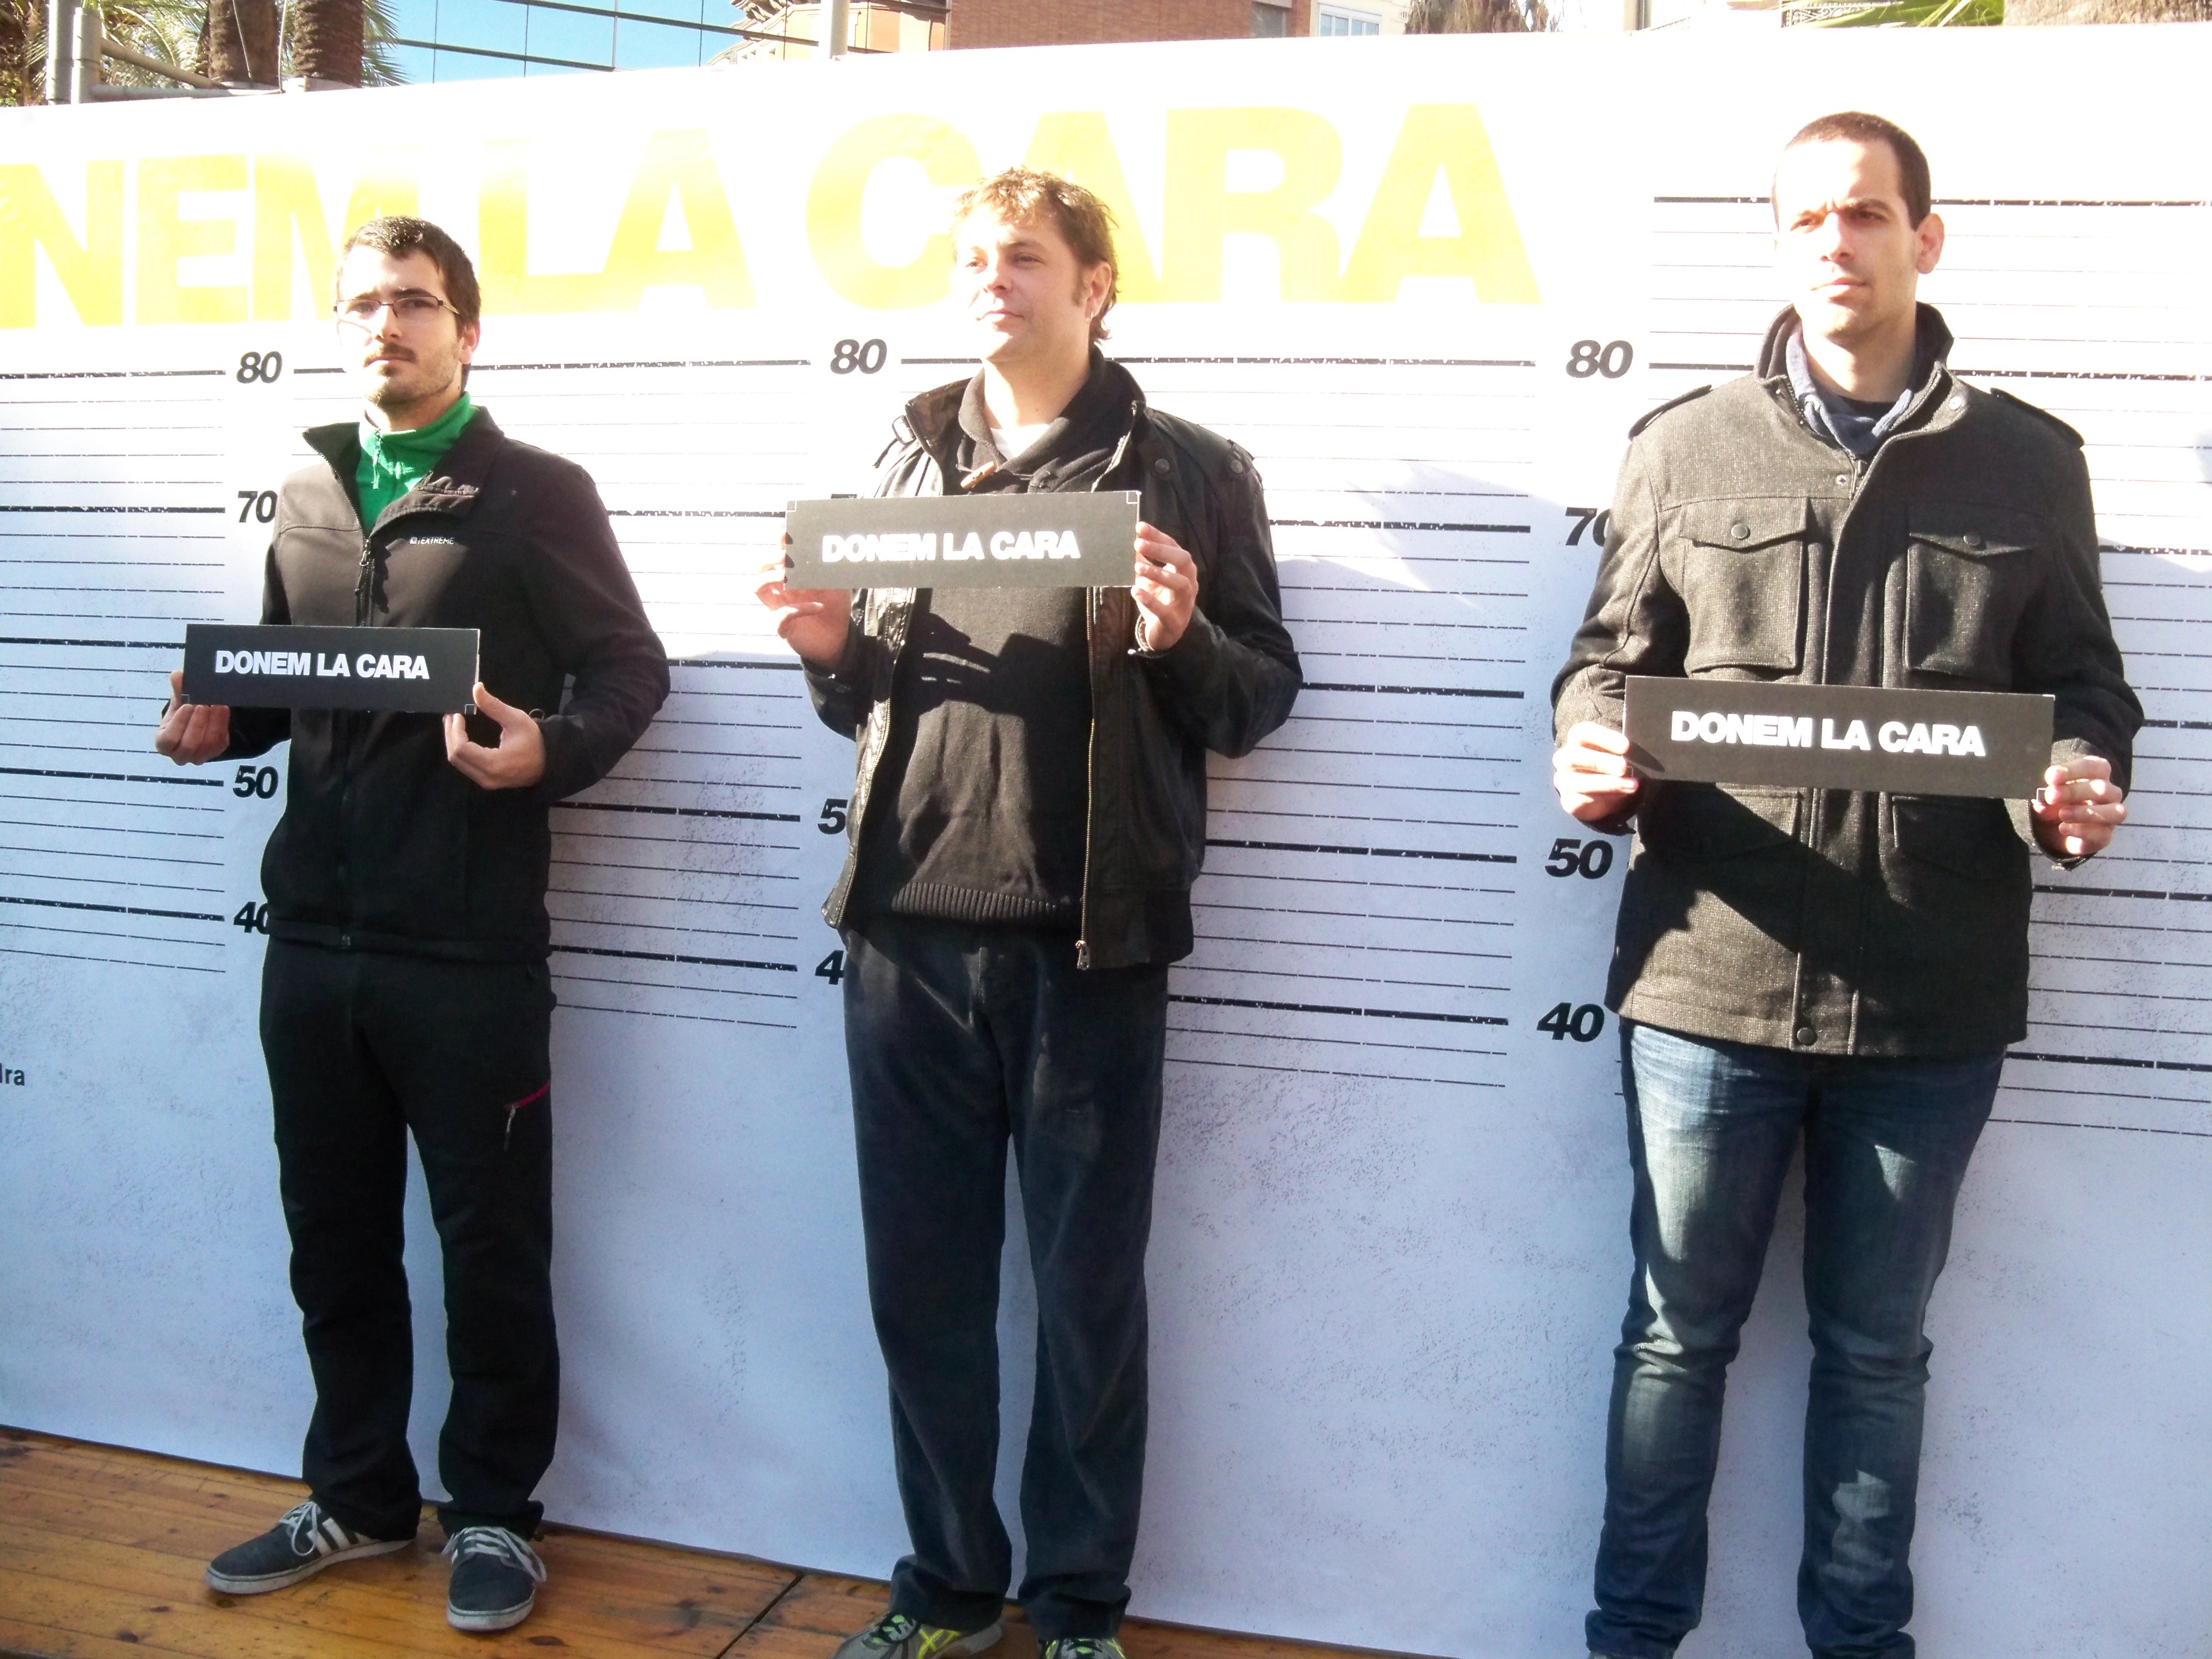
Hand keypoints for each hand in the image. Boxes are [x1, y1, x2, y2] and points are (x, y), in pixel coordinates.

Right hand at [153, 669, 229, 763]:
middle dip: (197, 724)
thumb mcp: (178, 702)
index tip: (188, 705)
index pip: (169, 739)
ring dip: (213, 723)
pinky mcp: (214, 752)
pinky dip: (222, 724)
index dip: (179, 723)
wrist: (197, 721)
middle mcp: (179, 755)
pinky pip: (220, 741)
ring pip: (207, 744)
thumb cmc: (182, 713)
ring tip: (216, 704)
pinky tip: (223, 709)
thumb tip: (177, 674)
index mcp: (163, 743)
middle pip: (189, 744)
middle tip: (204, 705)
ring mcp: (198, 757)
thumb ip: (177, 689)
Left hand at [444, 683, 544, 789]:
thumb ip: (493, 705)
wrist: (549, 763)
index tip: (457, 714)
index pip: (461, 748)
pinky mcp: (486, 780)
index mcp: (493, 764)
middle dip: (450, 735)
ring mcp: (485, 781)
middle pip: (455, 757)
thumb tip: (476, 687)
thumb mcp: (516, 719)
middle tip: (451, 716)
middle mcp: (486, 777)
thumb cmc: (535, 741)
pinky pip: (465, 766)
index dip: (455, 730)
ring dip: (453, 742)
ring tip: (453, 724)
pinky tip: (461, 737)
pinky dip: (460, 750)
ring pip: (458, 763)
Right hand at [756, 548, 849, 667]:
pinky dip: (800, 608)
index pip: (778, 557)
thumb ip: (830, 570)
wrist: (838, 639)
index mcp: (790, 578)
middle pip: (760, 569)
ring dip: (771, 578)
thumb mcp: (835, 585)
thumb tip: (829, 550)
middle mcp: (779, 591)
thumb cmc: (833, 609)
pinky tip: (818, 606)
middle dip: (770, 559)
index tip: (785, 532)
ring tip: (787, 575)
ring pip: (758, 588)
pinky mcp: (782, 628)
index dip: (778, 544)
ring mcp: (777, 608)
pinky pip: (781, 615)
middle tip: (785, 556)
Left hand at [1132, 523, 1197, 652]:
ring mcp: (1185, 603)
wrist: (1164, 634)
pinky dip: (1150, 600)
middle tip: (1139, 543)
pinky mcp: (1175, 621)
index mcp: (1184, 570)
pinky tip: (1135, 591)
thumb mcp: (1149, 578)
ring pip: (1180, 584)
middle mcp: (1189, 583)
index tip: (1140, 527)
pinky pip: (1165, 610)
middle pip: (1183, 561)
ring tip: (1137, 567)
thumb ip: (1144, 561)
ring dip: (1158, 573)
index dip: (1158, 536)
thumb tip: (1135, 539)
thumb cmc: (1158, 600)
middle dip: (1161, 550)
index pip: (1174, 547)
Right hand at [1554, 721, 1641, 822]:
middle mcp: (1565, 757)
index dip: (1604, 737)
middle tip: (1624, 767)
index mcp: (1577, 739)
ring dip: (1606, 783)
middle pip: (1575, 756)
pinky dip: (1604, 797)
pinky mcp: (1568, 800)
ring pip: (1577, 781)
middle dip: (1602, 762)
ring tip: (1630, 785)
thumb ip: (1622, 751)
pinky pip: (1582, 800)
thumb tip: (1638, 756)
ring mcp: (1563, 780)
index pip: (1583, 732)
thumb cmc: (1609, 764)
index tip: (1626, 746)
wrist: (1595, 793)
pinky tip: (1622, 795)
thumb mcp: (1615, 753)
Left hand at [2031, 753, 2124, 858]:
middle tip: (2051, 796)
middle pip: (2102, 788)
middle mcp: (2109, 793)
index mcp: (2097, 775)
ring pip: (2113, 812)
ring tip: (2062, 814)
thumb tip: (2042, 801)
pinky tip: (2063, 828)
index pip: (2093, 767)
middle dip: (2074, 791)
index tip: (2051, 776)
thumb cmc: (2055, 804)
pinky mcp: (2105, 836)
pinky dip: (2081, 831)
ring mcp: (2111, 815)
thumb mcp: (2046, 797)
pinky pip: (2102, 834)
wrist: (2054, 831)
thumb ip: (2046, 796)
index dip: (2073, 770)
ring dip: (2086, 813)